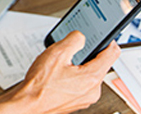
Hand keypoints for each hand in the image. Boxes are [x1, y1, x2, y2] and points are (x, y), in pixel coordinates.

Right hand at [0, 31, 119, 113]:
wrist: (28, 104)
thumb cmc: (40, 85)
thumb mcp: (56, 52)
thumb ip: (74, 40)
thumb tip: (81, 36)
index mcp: (92, 77)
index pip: (112, 54)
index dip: (109, 41)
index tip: (107, 36)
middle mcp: (93, 91)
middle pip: (100, 65)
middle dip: (88, 55)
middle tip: (73, 50)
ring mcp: (85, 98)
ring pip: (89, 76)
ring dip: (78, 67)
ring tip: (61, 65)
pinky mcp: (76, 102)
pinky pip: (81, 85)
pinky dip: (73, 78)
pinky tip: (58, 76)